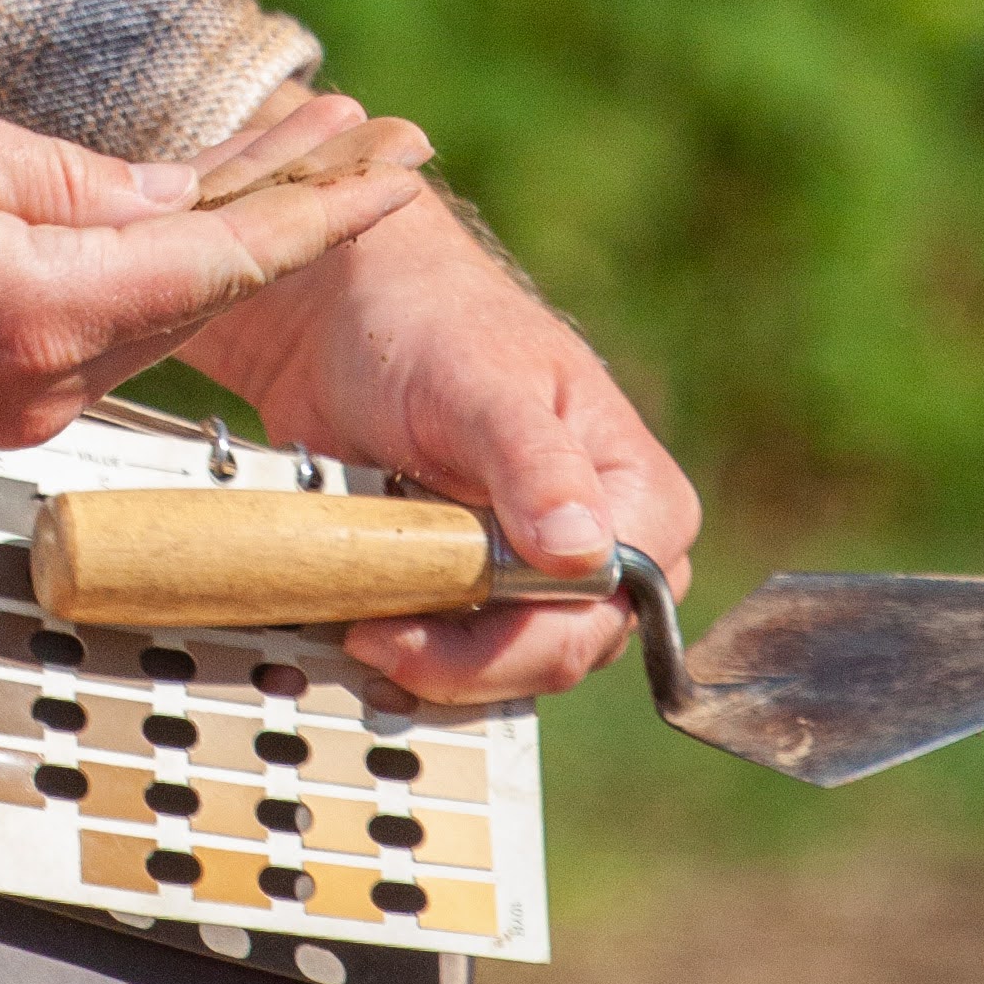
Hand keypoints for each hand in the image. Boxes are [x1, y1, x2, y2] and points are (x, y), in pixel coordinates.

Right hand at [0, 79, 432, 469]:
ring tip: (304, 156)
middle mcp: (43, 384)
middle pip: (202, 287)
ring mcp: (10, 409)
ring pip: (149, 312)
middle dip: (298, 207)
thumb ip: (52, 173)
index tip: (400, 152)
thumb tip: (162, 196)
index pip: (220, 256)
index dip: (322, 200)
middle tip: (385, 137)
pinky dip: (148, 271)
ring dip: (224, 236)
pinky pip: (90, 332)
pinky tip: (173, 218)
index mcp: (36, 311)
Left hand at [187, 153, 701, 701]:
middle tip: (366, 633)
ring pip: (499, 669)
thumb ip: (535, 461)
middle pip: (550, 655)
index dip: (512, 643)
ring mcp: (541, 580)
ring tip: (353, 623)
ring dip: (422, 662)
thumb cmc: (432, 323)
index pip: (599, 614)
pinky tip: (351, 622)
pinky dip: (400, 649)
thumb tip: (586, 552)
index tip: (413, 630)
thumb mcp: (481, 384)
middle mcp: (608, 553)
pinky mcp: (476, 592)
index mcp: (642, 500)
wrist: (341, 314)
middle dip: (457, 660)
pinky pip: (451, 654)